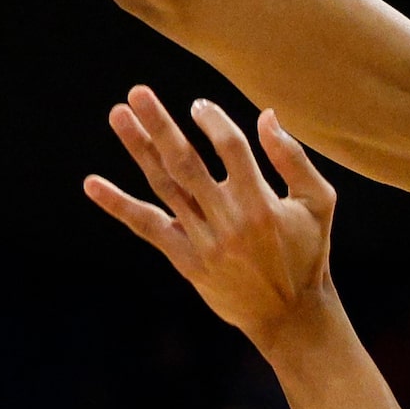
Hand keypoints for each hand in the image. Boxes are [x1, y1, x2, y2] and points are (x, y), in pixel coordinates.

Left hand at [85, 86, 338, 351]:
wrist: (289, 316)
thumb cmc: (308, 251)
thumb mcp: (318, 202)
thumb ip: (292, 158)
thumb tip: (266, 115)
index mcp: (261, 203)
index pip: (231, 150)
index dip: (213, 122)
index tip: (198, 106)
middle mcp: (227, 221)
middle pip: (186, 163)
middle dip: (161, 125)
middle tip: (138, 92)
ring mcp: (203, 241)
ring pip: (163, 187)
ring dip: (139, 149)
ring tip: (118, 115)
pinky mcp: (185, 260)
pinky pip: (147, 227)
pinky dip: (118, 205)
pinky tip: (92, 184)